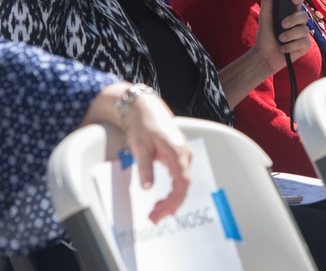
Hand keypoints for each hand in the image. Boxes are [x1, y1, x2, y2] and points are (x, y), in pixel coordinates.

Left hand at [123, 90, 191, 221]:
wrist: (146, 108)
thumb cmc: (144, 124)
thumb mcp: (140, 147)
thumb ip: (145, 168)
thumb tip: (147, 187)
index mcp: (178, 152)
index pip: (182, 183)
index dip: (174, 201)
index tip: (163, 213)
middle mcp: (185, 154)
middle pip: (183, 186)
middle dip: (170, 205)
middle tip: (154, 217)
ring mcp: (184, 155)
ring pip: (182, 184)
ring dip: (170, 199)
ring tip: (155, 211)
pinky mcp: (179, 156)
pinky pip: (179, 178)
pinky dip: (172, 191)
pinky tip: (162, 199)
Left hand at [253, 0, 311, 72]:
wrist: (264, 55)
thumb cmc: (265, 36)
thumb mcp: (264, 17)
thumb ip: (267, 1)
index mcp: (289, 13)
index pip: (298, 1)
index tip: (293, 0)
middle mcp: (298, 22)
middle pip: (304, 15)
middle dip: (293, 19)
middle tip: (282, 25)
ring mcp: (302, 34)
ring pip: (304, 30)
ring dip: (290, 35)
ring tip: (280, 39)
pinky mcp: (304, 46)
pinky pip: (303, 42)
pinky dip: (291, 46)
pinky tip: (283, 49)